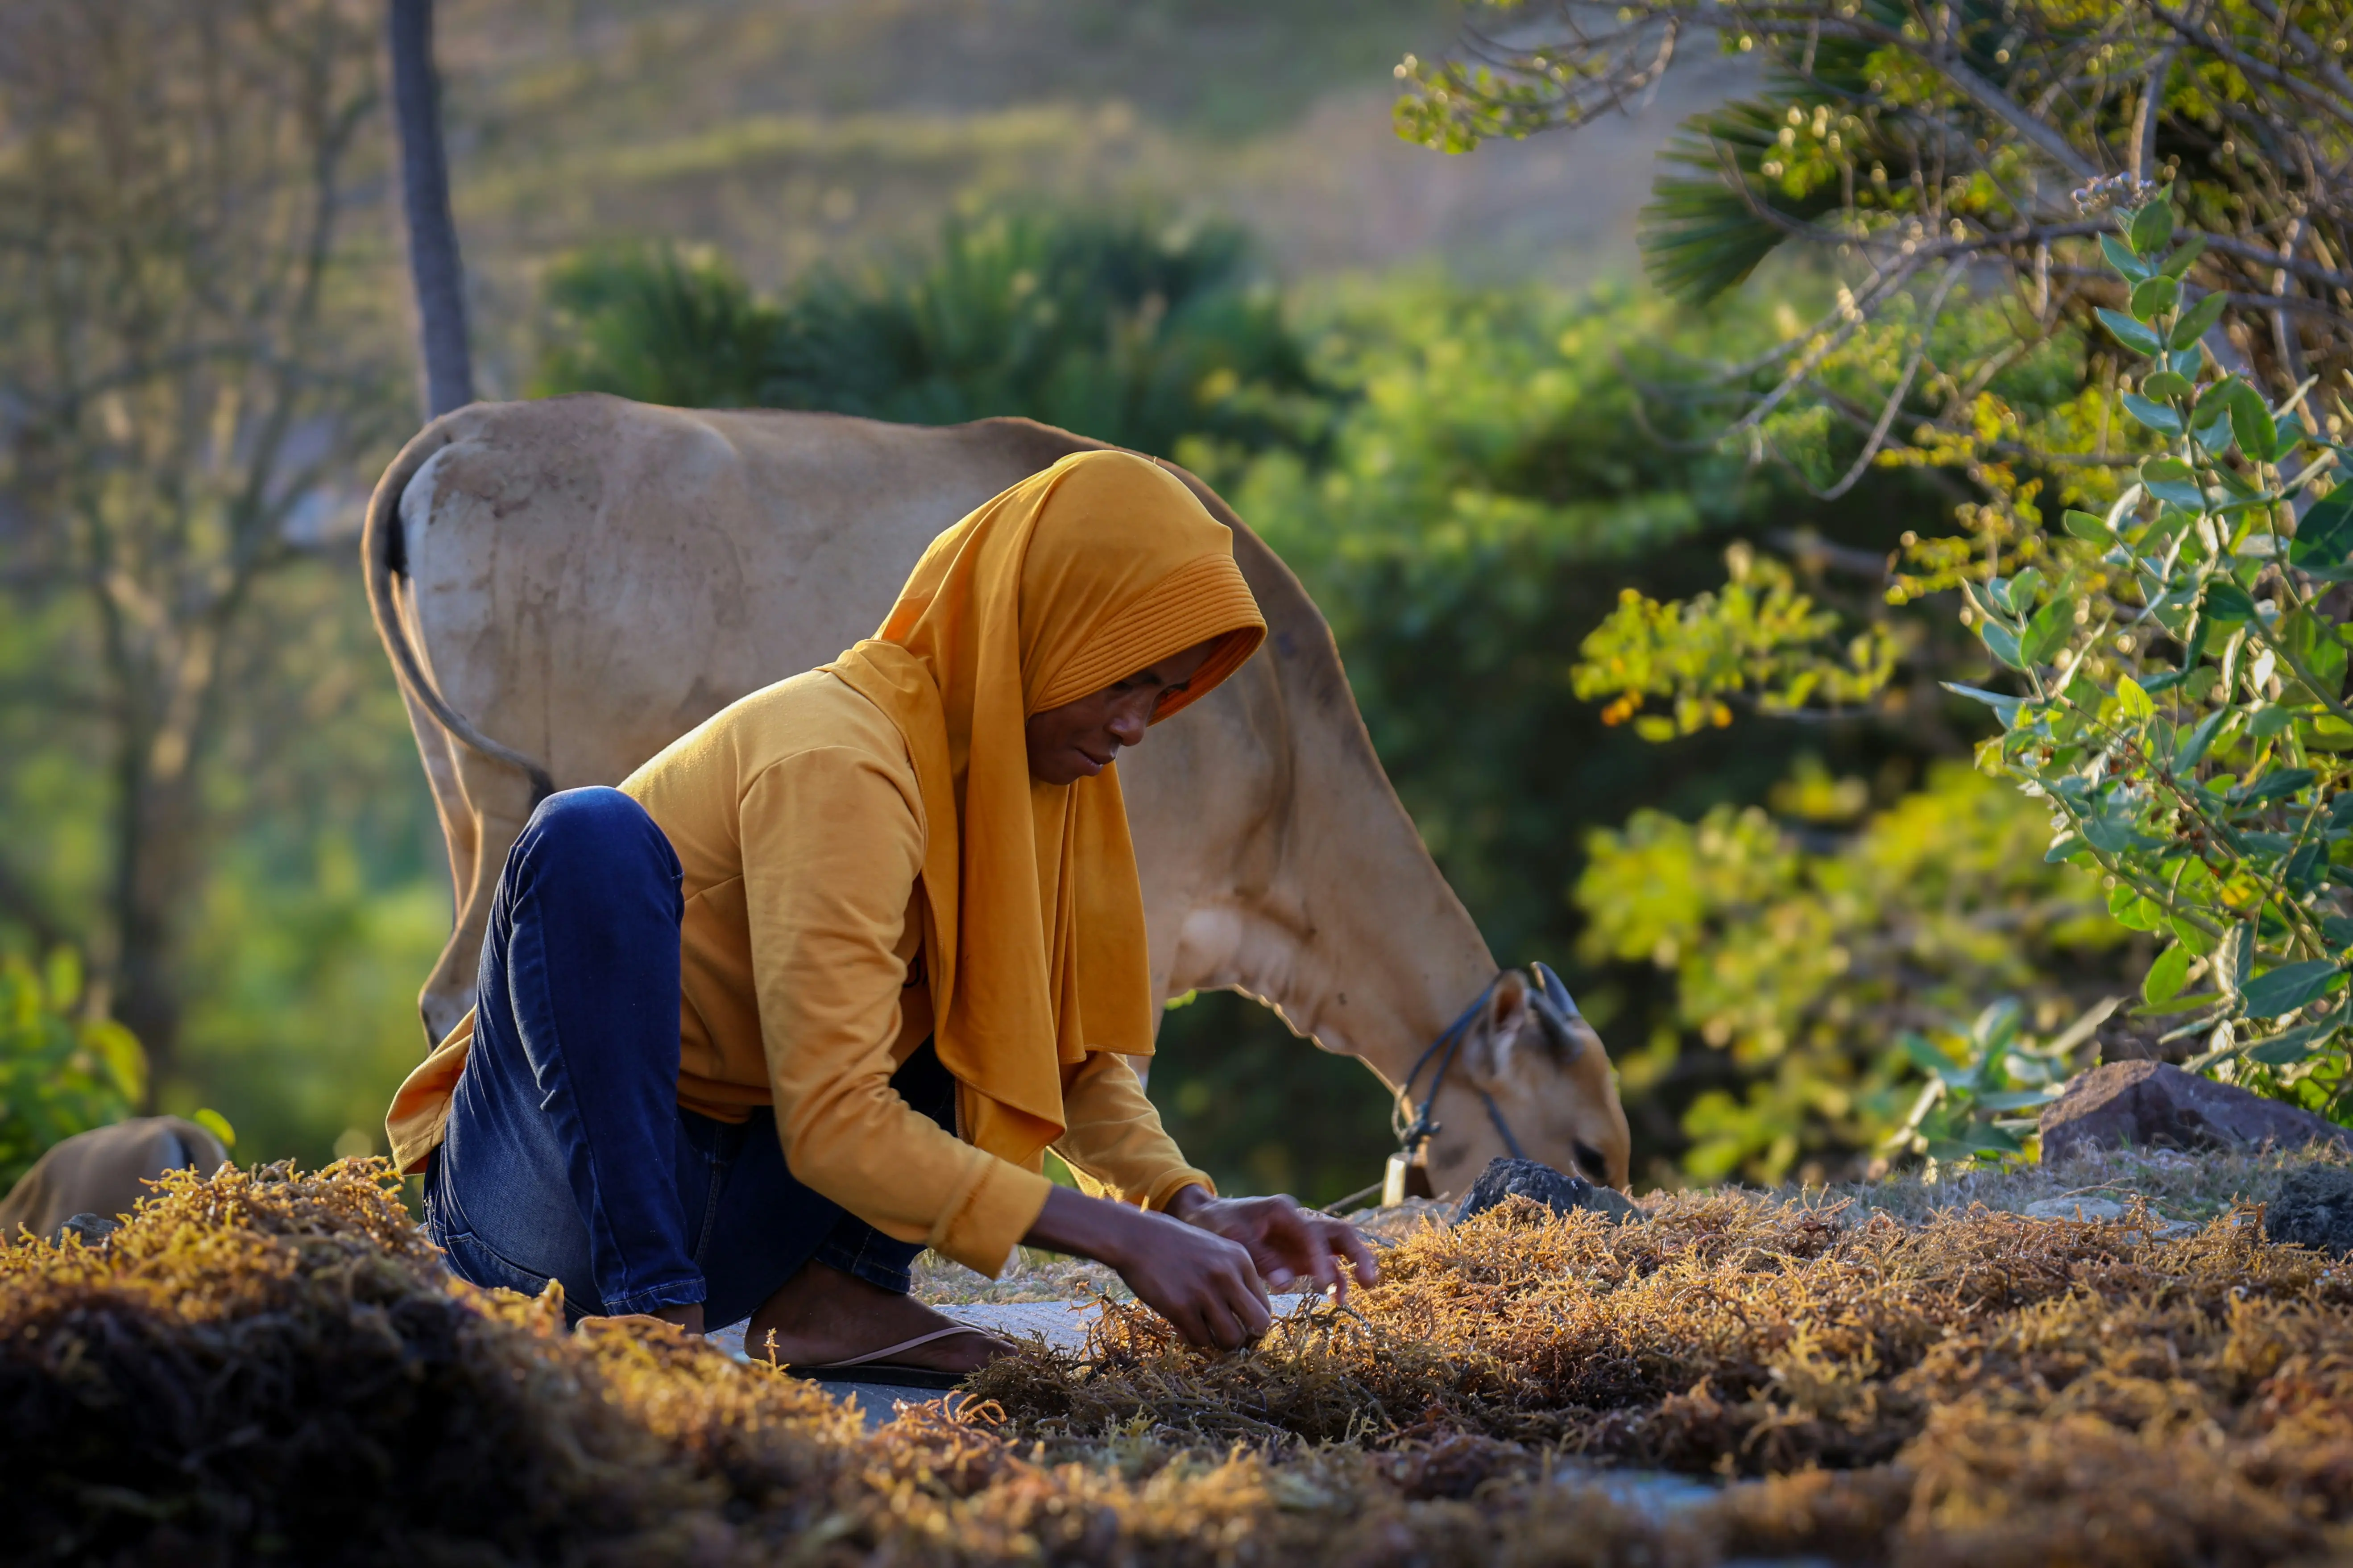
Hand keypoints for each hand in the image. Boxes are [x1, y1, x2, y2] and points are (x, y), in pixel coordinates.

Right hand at [1025, 1185, 1271, 1350]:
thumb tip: (1247, 1318)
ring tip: (1206, 1333)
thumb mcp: (1214, 1250)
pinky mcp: (1180, 1307)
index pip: (1264, 1305)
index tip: (1239, 1325)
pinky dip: (1194, 1339)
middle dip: (1246, 1337)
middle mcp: (1227, 1275)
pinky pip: (1200, 1340)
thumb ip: (1234, 1276)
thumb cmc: (1174, 1245)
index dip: (1253, 1322)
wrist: (1134, 1236)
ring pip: (1231, 1339)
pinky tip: (1184, 1326)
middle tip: (1229, 1336)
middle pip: (1258, 1325)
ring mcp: (1204, 1292)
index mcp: (1240, 1259)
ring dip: (1220, 1343)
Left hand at [1163, 1186, 1379, 1303]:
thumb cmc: (1217, 1224)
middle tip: (1369, 1279)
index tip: (1323, 1284)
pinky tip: (1337, 1298)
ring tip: (1366, 1287)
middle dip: (1357, 1254)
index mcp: (1284, 1212)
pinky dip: (1333, 1278)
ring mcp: (1300, 1238)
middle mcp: (1299, 1222)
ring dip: (1353, 1265)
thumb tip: (1287, 1284)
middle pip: (1338, 1233)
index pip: (1313, 1234)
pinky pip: (1323, 1264)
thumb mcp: (1235, 1239)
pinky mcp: (1298, 1254)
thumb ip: (1262, 1259)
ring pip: (1337, 1248)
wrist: (1204, 1218)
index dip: (1321, 1260)